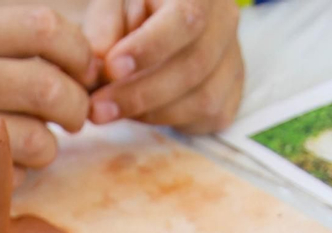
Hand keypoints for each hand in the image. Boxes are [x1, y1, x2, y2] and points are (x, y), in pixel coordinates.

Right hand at [0, 6, 95, 212]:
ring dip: (50, 146)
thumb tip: (68, 41)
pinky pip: (11, 177)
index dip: (79, 53)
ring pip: (38, 139)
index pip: (46, 29)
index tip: (82, 73)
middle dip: (75, 107)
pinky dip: (21, 175)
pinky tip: (4, 168)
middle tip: (73, 118)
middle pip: (50, 87)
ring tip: (39, 146)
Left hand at [83, 0, 243, 133]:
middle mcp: (225, 21)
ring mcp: (234, 59)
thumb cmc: (135, 9)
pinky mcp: (232, 93)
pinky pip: (207, 118)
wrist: (161, 23)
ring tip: (111, 110)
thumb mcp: (114, 4)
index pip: (185, 19)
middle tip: (97, 109)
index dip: (149, 48)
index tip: (111, 68)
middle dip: (140, 94)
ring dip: (151, 113)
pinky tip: (139, 113)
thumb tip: (97, 66)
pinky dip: (169, 122)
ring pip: (203, 99)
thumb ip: (104, 27)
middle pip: (194, 65)